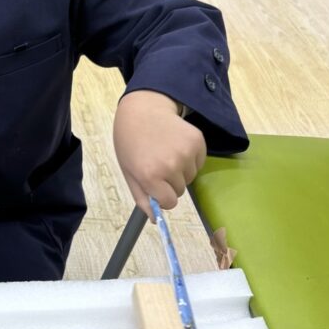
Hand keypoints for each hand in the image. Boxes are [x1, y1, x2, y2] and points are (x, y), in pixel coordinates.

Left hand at [113, 90, 206, 216]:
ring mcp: (186, 153)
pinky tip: (176, 145)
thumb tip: (155, 219)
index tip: (157, 187)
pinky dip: (191, 158)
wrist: (143, 109)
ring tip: (166, 152)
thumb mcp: (129, 171)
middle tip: (157, 163)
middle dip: (170, 183)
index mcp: (150, 176)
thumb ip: (142, 198)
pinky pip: (199, 162)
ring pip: (190, 176)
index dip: (163, 196)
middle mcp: (170, 165)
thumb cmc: (131, 142)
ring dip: (181, 170)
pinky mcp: (198, 142)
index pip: (170, 202)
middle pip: (180, 190)